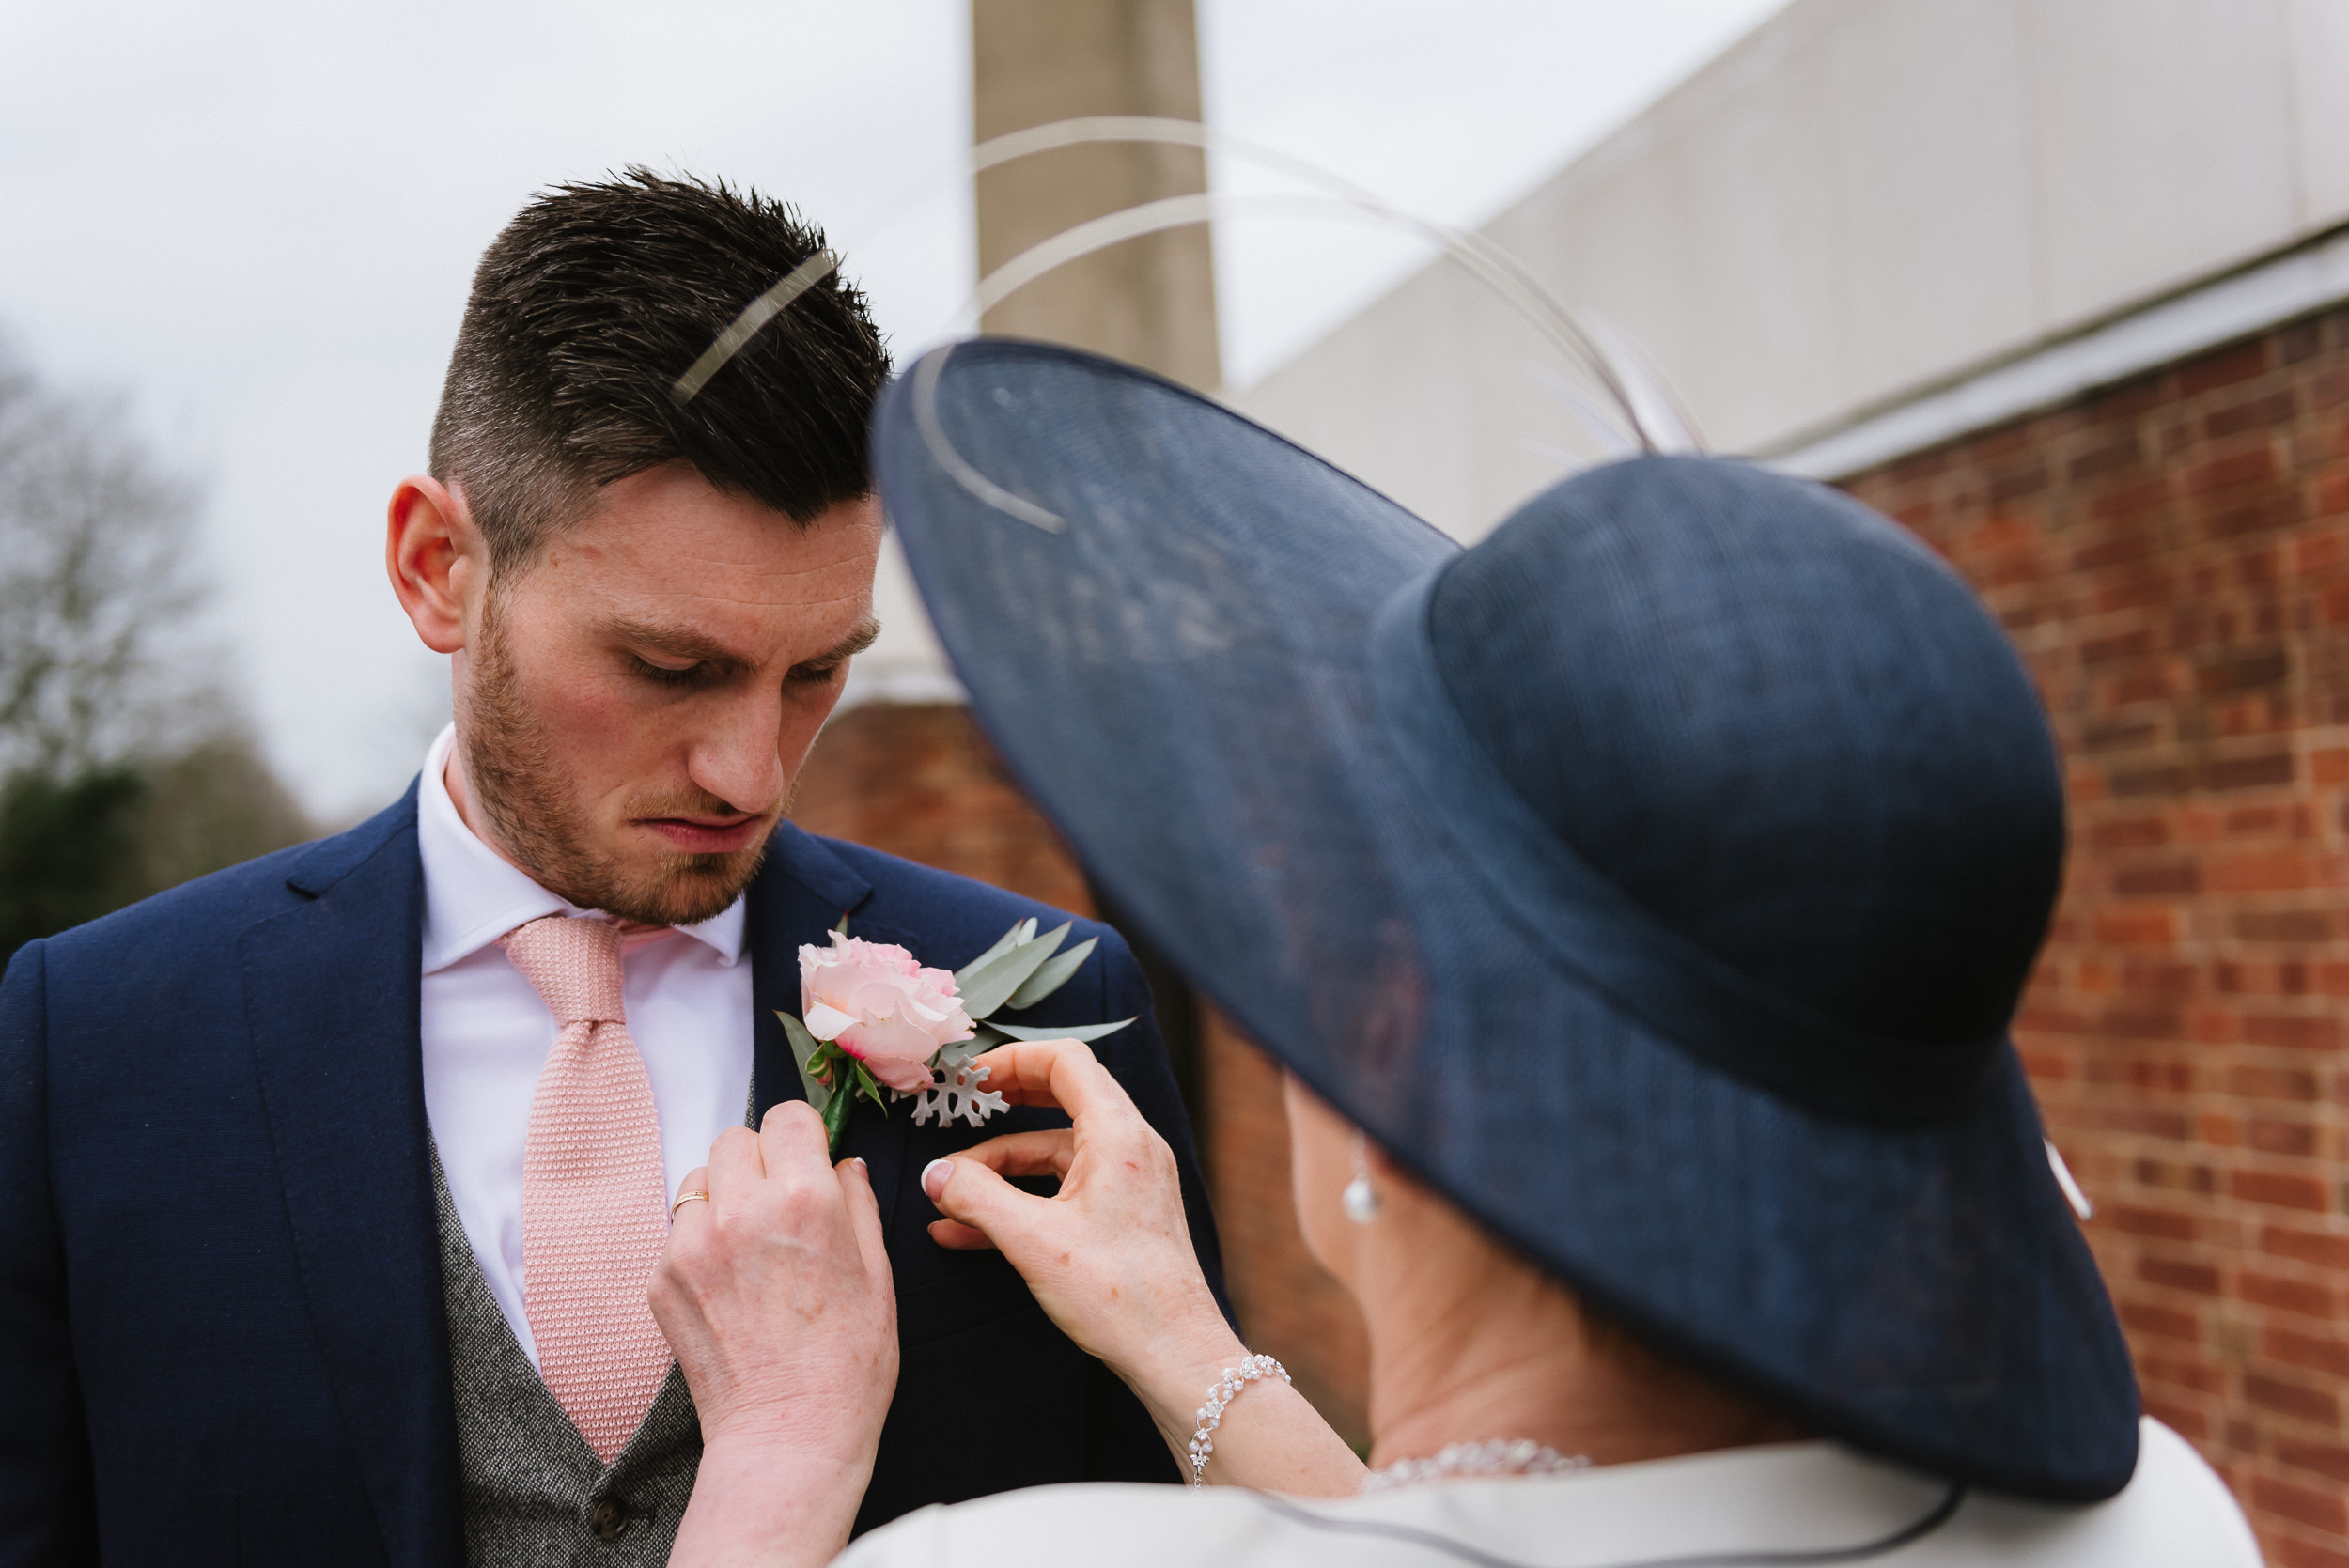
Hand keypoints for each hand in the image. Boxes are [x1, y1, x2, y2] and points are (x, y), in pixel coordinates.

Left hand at [654, 1100, 896, 1566]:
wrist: (788, 1436)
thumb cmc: (847, 1363)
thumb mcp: (878, 1274)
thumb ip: (858, 1205)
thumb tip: (845, 1167)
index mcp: (803, 1199)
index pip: (788, 1116)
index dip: (804, 1135)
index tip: (810, 1159)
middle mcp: (740, 1211)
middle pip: (736, 1138)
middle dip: (762, 1160)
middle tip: (782, 1202)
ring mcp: (691, 1246)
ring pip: (699, 1179)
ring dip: (724, 1195)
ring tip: (751, 1243)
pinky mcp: (661, 1280)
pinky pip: (679, 1230)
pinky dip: (702, 1240)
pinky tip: (731, 1283)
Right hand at [923, 1040, 1363, 1493]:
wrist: (1176, 1354)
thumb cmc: (1118, 1297)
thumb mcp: (1034, 1242)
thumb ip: (977, 1199)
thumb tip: (934, 1175)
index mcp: (1119, 1135)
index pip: (1065, 1061)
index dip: (1011, 1059)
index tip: (968, 1077)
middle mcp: (1131, 1146)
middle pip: (1062, 1097)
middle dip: (1003, 1105)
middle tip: (957, 1110)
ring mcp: (1131, 1179)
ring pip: (1055, 1151)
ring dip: (1001, 1168)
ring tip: (948, 1194)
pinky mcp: (1124, 1212)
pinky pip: (1064, 1187)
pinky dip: (1021, 1199)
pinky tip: (968, 1230)